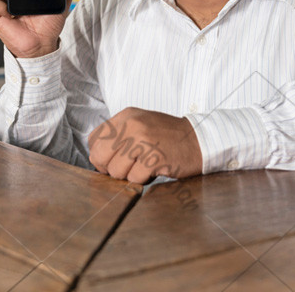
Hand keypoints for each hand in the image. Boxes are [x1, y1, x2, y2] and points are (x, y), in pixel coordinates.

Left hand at [88, 107, 202, 183]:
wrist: (199, 140)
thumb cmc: (168, 136)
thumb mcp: (140, 124)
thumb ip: (118, 135)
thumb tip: (96, 158)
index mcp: (126, 116)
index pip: (94, 139)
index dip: (100, 154)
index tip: (113, 158)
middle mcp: (132, 125)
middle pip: (100, 156)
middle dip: (110, 168)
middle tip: (126, 167)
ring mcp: (142, 141)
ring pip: (116, 170)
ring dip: (129, 174)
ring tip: (144, 165)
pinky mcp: (153, 158)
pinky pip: (134, 179)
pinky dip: (142, 179)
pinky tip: (153, 169)